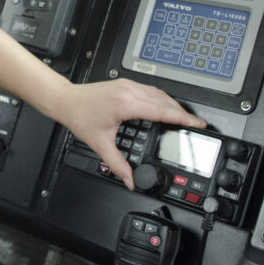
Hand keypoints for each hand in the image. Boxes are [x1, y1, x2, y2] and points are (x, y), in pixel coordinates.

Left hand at [51, 79, 205, 190]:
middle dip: (182, 113)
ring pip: (159, 94)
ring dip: (173, 106)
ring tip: (183, 119)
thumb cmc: (80, 116)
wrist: (66, 100)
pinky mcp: (126, 84)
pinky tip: (164, 108)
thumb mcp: (100, 144)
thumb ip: (118, 165)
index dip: (183, 118)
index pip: (163, 110)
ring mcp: (128, 85)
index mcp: (126, 104)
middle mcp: (130, 91)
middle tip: (195, 125)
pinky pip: (151, 91)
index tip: (197, 123)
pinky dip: (162, 100)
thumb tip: (130, 180)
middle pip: (165, 101)